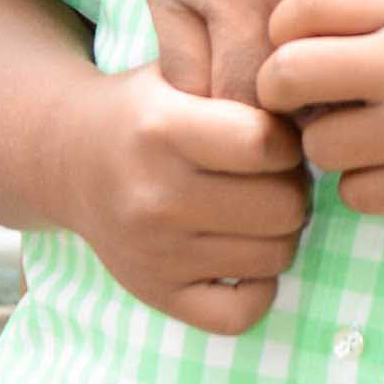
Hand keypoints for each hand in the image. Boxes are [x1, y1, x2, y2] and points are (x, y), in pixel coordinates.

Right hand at [51, 58, 313, 334]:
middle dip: (292, 187)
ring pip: (275, 257)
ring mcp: (154, 253)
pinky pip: (242, 314)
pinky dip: (258, 288)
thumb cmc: (145, 109)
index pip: (266, 144)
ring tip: (258, 207)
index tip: (274, 136)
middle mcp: (155, 196)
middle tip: (273, 176)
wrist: (66, 159)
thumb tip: (317, 109)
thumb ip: (241, 78)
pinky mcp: (155, 293)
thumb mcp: (182, 69)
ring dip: (281, 232)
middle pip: (283, 206)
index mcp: (161, 130)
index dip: (286, 139)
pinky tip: (244, 253)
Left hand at [257, 0, 383, 219]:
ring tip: (365, 138)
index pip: (303, 5)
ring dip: (330, 147)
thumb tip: (298, 29)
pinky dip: (367, 189)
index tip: (296, 46)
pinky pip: (357, 195)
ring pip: (317, 144)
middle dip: (281, 92)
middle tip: (301, 101)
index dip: (283, 29)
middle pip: (289, 73)